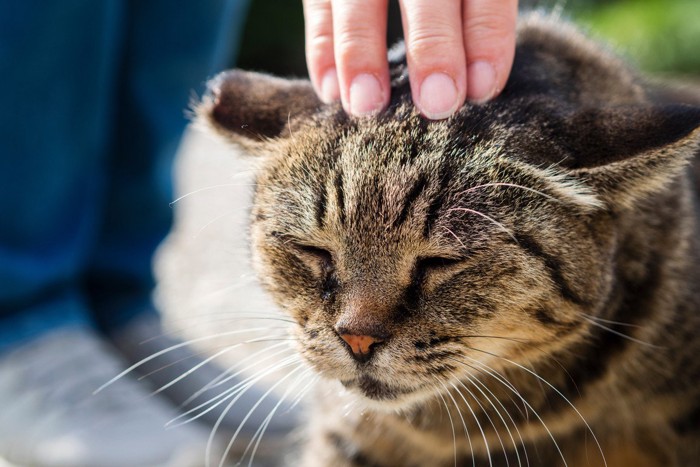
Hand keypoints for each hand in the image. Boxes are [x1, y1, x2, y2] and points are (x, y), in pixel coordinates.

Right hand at [303, 0, 517, 118]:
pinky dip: (322, 51)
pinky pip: (318, 9)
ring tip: (367, 106)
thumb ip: (475, 21)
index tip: (482, 89)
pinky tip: (331, 93)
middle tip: (437, 103)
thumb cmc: (440, 0)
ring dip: (361, 55)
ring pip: (358, 1)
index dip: (485, 39)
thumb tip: (475, 88)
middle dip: (432, 50)